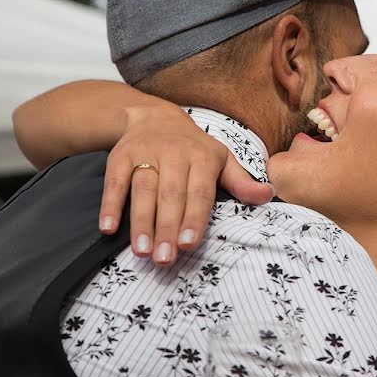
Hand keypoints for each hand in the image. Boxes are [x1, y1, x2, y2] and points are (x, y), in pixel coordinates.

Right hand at [97, 103, 273, 264]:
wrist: (155, 117)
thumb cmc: (195, 149)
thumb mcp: (221, 160)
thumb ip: (241, 182)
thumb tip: (268, 195)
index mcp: (203, 158)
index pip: (200, 193)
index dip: (194, 218)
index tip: (188, 244)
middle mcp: (175, 154)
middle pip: (170, 195)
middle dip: (167, 228)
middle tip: (164, 260)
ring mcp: (146, 154)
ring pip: (143, 189)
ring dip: (141, 221)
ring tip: (142, 251)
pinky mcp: (121, 156)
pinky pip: (115, 181)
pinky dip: (111, 203)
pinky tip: (108, 228)